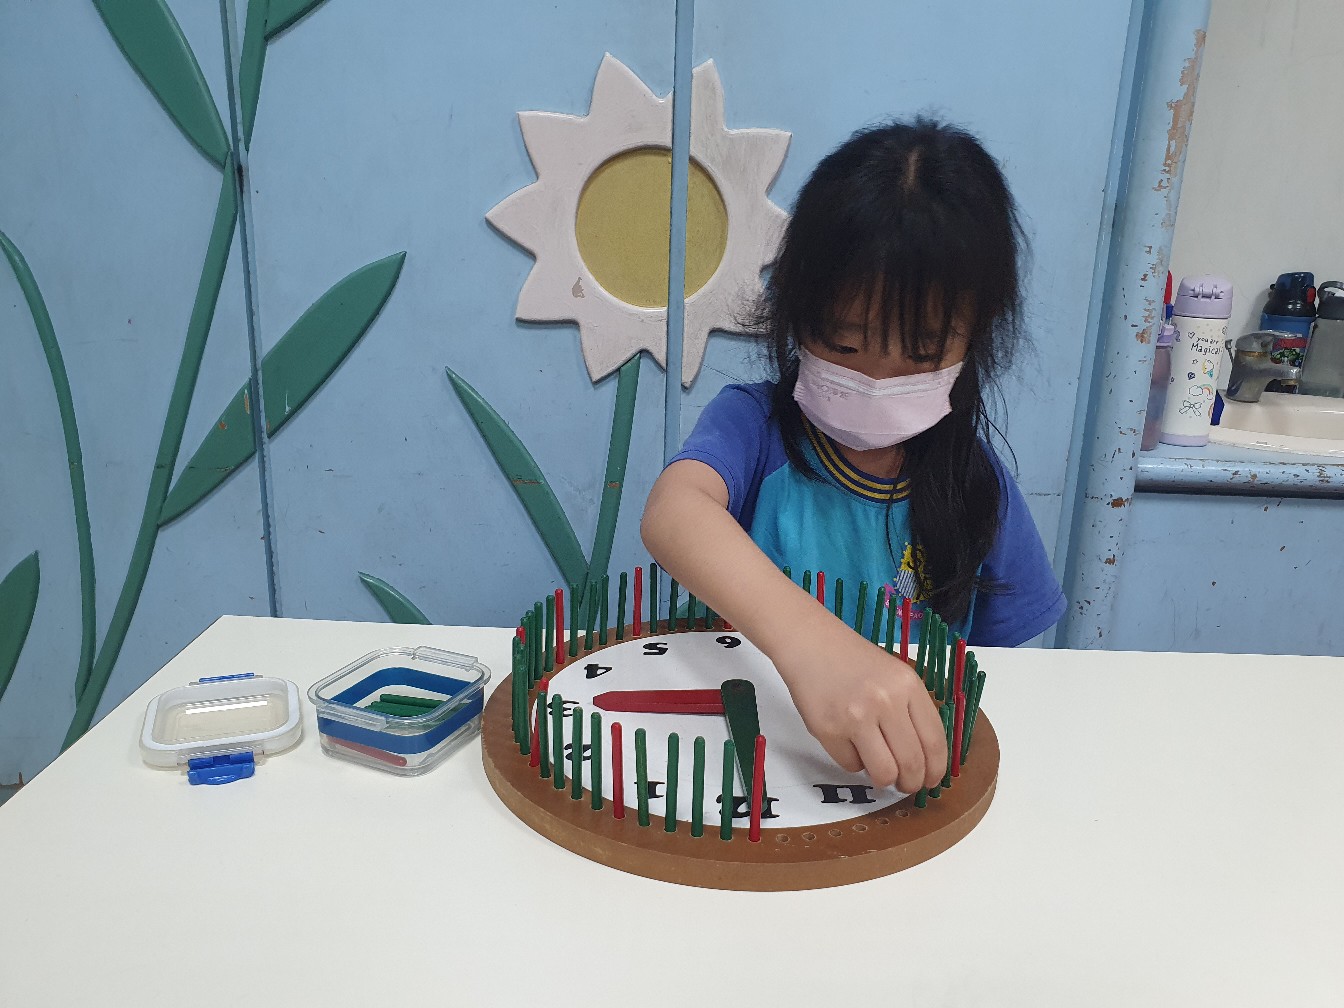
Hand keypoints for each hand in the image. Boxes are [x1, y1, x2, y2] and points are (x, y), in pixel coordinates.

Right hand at [771, 617, 946, 793]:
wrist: (810, 643)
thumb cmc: (854, 661)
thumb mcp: (895, 675)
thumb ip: (912, 711)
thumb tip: (925, 760)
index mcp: (908, 686)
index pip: (934, 741)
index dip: (936, 769)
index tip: (932, 780)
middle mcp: (885, 701)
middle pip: (911, 763)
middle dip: (911, 782)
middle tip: (906, 784)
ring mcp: (855, 717)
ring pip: (883, 773)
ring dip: (884, 779)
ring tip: (879, 769)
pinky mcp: (828, 730)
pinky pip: (850, 766)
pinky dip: (853, 762)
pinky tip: (849, 743)